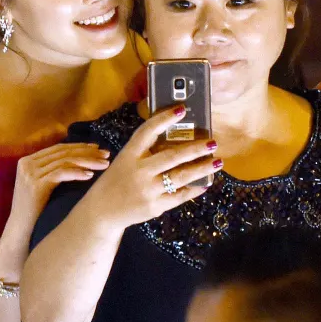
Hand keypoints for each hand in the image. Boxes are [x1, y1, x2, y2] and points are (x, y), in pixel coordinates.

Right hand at [10, 142, 111, 223]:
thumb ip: (53, 172)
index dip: (80, 147)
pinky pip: (61, 173)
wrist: (20, 232)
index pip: (58, 148)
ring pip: (64, 161)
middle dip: (87, 152)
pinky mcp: (35, 185)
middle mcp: (27, 163)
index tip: (97, 148)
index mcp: (28, 161)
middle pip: (63, 152)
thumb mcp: (41, 187)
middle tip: (106, 154)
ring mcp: (30, 173)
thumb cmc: (35, 212)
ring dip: (87, 161)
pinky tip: (90, 176)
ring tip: (104, 165)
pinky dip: (77, 173)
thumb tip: (81, 161)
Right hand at [85, 104, 220, 229]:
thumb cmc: (117, 180)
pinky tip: (205, 183)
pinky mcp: (155, 206)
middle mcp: (139, 171)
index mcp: (129, 154)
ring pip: (181, 177)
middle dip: (195, 149)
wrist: (102, 211)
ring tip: (217, 162)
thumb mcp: (125, 161)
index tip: (182, 109)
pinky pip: (180, 196)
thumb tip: (178, 140)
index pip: (147, 131)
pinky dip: (194, 189)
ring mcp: (148, 190)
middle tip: (213, 142)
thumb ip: (145, 152)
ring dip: (202, 169)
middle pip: (172, 156)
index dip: (164, 119)